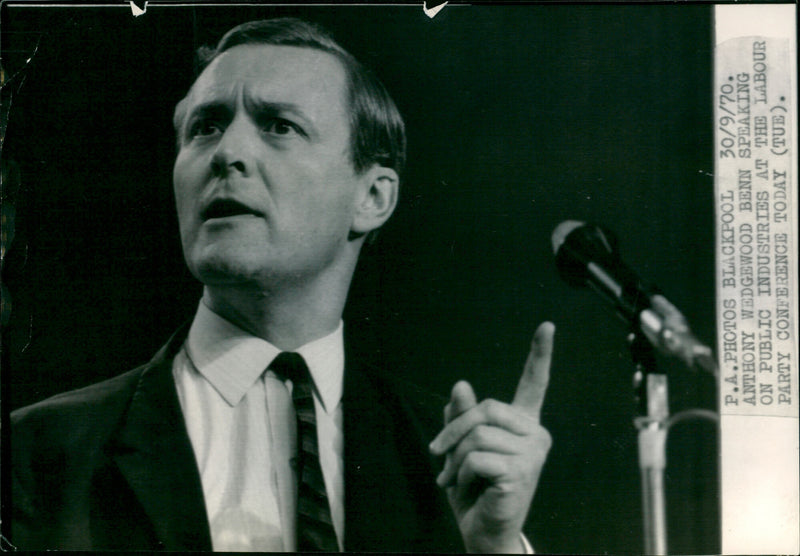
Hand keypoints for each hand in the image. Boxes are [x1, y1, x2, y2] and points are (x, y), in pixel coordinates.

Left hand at [429, 322, 554, 552]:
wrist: (484, 530)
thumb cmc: (475, 489)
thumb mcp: (460, 448)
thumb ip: (461, 417)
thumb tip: (461, 385)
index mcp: (522, 423)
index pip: (534, 383)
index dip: (540, 354)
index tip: (547, 326)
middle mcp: (534, 434)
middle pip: (485, 407)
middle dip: (453, 431)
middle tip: (437, 454)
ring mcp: (532, 454)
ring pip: (477, 434)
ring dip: (454, 458)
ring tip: (453, 478)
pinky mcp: (521, 472)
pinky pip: (476, 458)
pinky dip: (461, 474)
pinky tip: (469, 487)